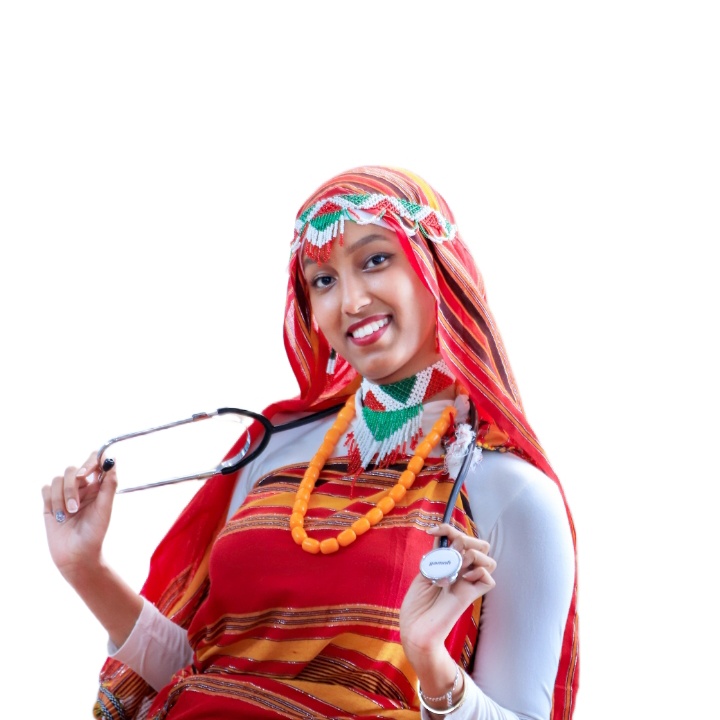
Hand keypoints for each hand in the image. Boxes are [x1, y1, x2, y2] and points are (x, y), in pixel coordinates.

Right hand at [41, 450, 117, 580]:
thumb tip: (111, 461)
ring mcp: (65, 494)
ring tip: (68, 515)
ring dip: (61, 497)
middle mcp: (82, 487)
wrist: (76, 555)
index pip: (95, 461)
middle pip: (72, 469)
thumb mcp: (105, 509)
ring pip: (58, 479)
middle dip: (71, 487)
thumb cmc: (94, 533)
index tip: (86, 473)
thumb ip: (109, 485)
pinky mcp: (50, 502)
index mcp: (98, 486)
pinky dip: (51, 501)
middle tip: (75, 507)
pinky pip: (46, 489)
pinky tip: (57, 516)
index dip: (91, 461)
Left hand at [400, 524, 495, 658]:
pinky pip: (489, 579)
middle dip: (466, 538)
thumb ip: (440, 554)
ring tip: (455, 566)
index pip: (460, 537)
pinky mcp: (471, 596)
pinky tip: (462, 578)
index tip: (431, 532)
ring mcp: (468, 583)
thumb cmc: (417, 604)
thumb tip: (451, 540)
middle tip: (449, 549)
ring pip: (488, 559)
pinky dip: (477, 573)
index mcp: (451, 563)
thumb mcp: (425, 570)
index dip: (448, 529)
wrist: (415, 629)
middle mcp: (462, 571)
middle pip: (481, 545)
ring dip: (472, 554)